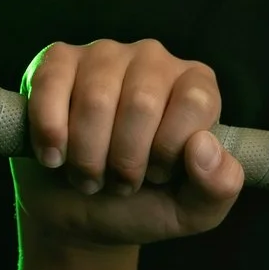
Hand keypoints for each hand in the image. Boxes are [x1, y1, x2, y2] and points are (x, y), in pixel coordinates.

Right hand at [11, 38, 244, 247]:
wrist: (79, 215)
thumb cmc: (142, 205)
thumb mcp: (192, 212)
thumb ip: (218, 186)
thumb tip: (203, 145)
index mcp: (196, 89)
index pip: (195, 101)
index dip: (170, 149)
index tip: (157, 176)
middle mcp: (155, 60)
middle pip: (142, 102)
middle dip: (126, 160)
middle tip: (119, 183)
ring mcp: (105, 55)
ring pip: (96, 98)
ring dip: (87, 155)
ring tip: (89, 175)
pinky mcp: (58, 61)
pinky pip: (51, 83)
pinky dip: (50, 132)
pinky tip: (54, 157)